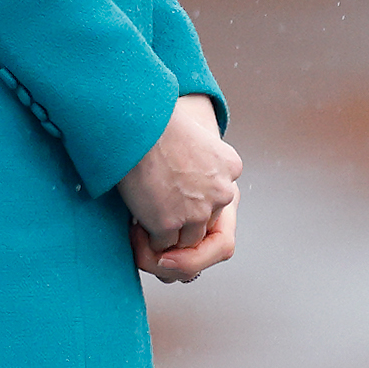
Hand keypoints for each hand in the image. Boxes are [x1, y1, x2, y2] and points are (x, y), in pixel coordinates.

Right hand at [121, 96, 240, 283]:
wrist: (137, 123)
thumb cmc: (158, 123)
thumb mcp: (198, 138)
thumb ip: (203, 162)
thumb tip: (189, 180)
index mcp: (231, 167)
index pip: (219, 196)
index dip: (193, 196)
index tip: (173, 186)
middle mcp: (222, 192)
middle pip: (206, 220)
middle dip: (184, 216)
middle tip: (159, 204)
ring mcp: (198, 211)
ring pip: (187, 237)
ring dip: (168, 231)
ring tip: (147, 214)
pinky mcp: (170, 224)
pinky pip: (161, 243)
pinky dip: (148, 236)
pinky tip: (137, 220)